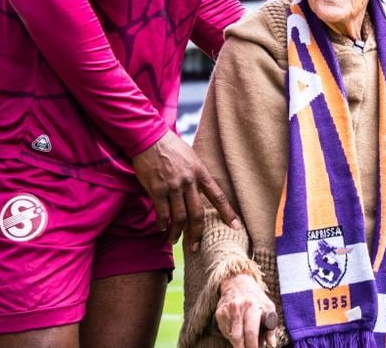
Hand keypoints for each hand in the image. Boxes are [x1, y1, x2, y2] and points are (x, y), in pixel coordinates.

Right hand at [130, 130, 239, 249]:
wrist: (149, 137)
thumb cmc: (170, 146)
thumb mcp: (190, 156)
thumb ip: (196, 173)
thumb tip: (200, 190)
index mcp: (200, 171)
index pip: (217, 196)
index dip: (227, 213)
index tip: (236, 226)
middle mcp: (189, 181)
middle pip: (197, 214)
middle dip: (196, 233)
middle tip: (195, 247)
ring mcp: (173, 186)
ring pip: (179, 217)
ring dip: (176, 232)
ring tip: (174, 240)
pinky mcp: (157, 189)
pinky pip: (162, 212)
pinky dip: (162, 223)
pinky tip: (162, 228)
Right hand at [216, 273, 277, 347]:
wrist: (237, 281)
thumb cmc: (256, 296)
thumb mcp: (268, 307)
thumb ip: (271, 326)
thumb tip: (272, 344)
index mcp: (251, 305)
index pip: (251, 332)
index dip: (253, 345)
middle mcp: (237, 307)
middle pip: (238, 337)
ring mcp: (226, 310)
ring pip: (231, 336)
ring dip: (238, 343)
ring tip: (245, 343)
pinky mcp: (219, 313)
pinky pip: (225, 331)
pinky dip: (232, 336)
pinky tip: (238, 332)